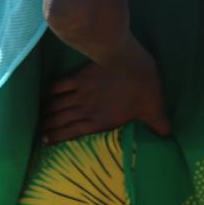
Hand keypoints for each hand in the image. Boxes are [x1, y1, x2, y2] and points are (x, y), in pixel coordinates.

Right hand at [41, 48, 169, 144]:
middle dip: (47, 126)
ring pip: (57, 106)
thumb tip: (168, 135)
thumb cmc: (145, 88)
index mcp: (100, 120)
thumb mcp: (153, 109)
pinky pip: (60, 85)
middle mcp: (86, 109)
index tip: (44, 141)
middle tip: (35, 131)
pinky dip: (50, 91)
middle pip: (61, 120)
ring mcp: (82, 93)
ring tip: (35, 117)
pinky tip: (44, 93)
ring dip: (45, 112)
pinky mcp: (80, 77)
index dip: (57, 137)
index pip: (73, 133)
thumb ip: (158, 123)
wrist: (133, 63)